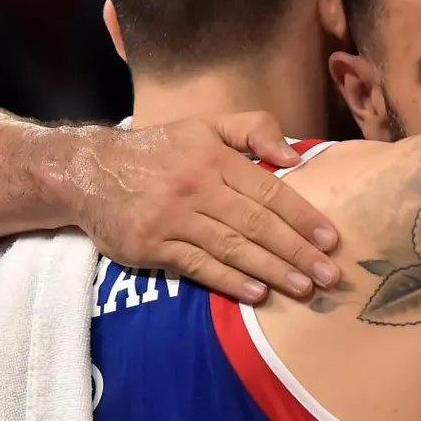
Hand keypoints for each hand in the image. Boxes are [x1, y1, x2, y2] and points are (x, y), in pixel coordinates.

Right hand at [71, 114, 340, 302]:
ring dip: (272, 271)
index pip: (268, 191)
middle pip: (256, 224)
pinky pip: (198, 267)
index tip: (331, 240)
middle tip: (329, 275)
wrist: (89, 172)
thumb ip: (253, 129)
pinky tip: (257, 294)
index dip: (302, 217)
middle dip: (297, 252)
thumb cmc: (158, 151)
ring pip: (231, 248)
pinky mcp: (152, 247)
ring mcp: (173, 219)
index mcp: (214, 157)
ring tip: (304, 288)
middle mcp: (196, 187)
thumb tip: (294, 157)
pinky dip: (230, 282)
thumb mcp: (204, 125)